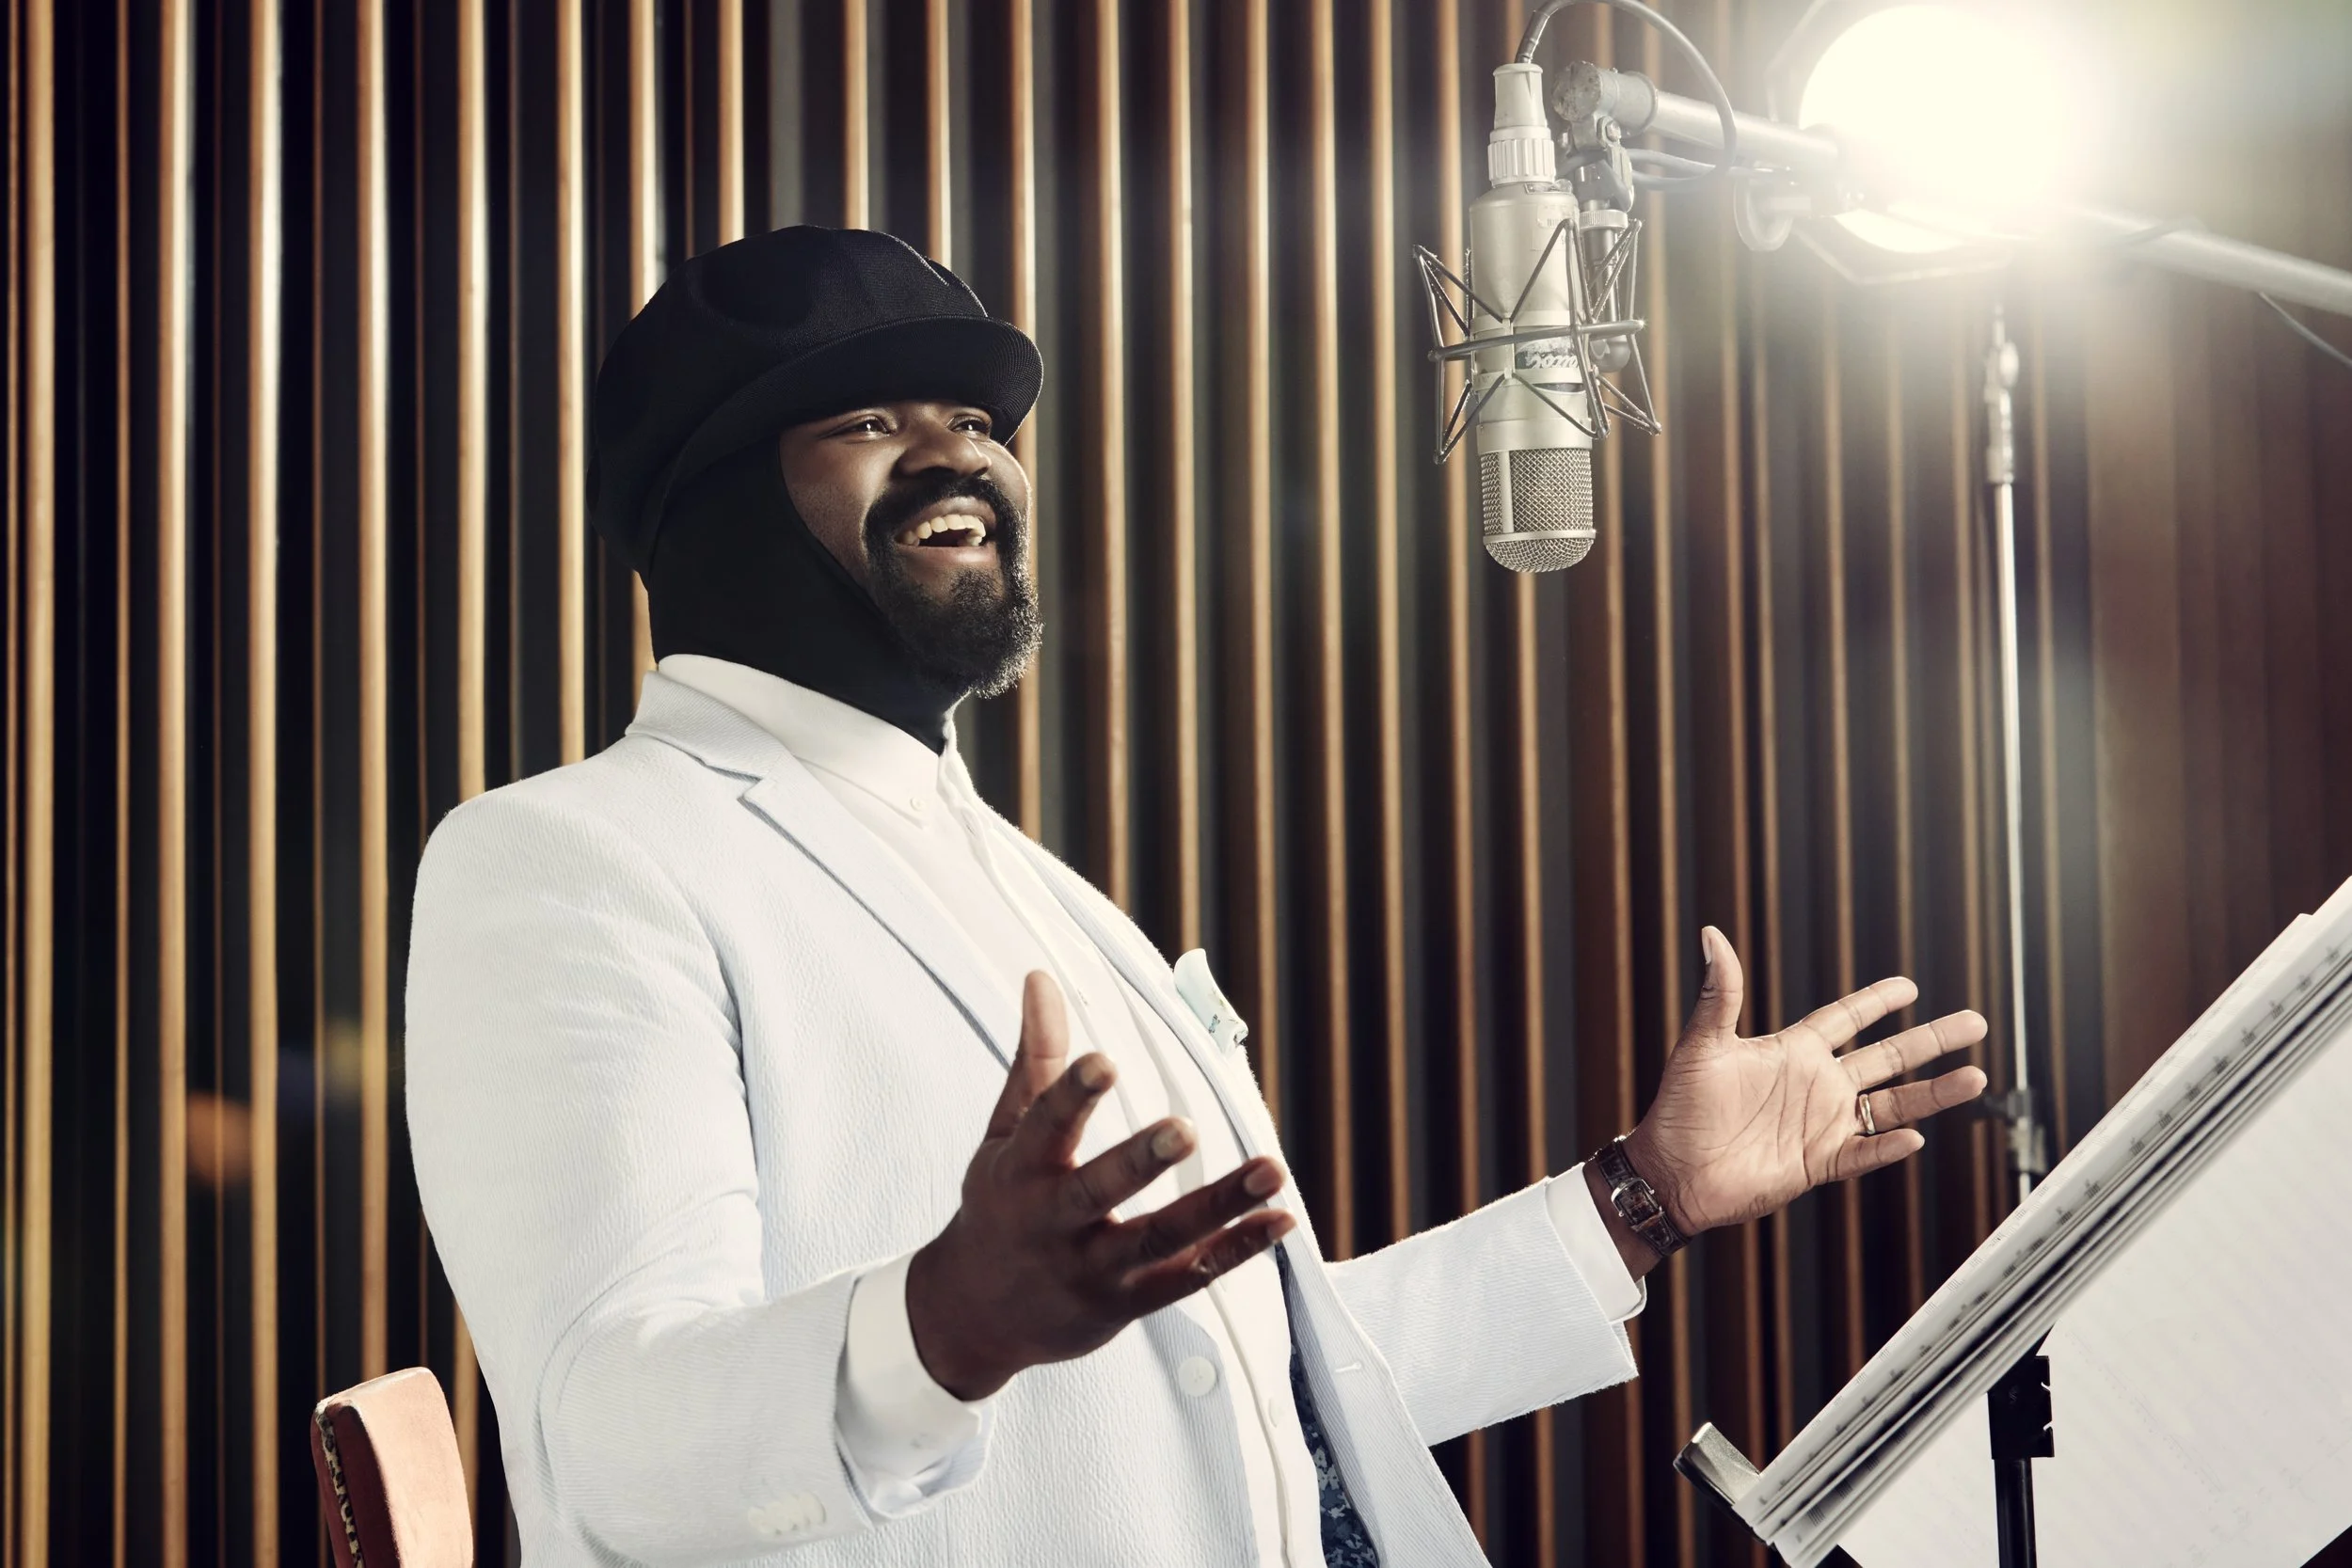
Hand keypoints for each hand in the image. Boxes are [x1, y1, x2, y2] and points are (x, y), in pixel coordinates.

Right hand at [906, 971, 1294, 1400]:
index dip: (1072, 1093)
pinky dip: (1236, 1251)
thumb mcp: (1004, 1134)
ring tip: (1271, 1170)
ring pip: (1159, 1240)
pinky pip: (1187, 1279)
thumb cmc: (998, 1207)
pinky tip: (1280, 1220)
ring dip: (1218, 1206)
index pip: (1044, 1127)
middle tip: (1183, 1129)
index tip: (1104, 1060)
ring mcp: (1092, 1269)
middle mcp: (1053, 1223)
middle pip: (1098, 1191)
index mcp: (1019, 1172)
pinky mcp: (1127, 1302)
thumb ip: (1036, 1059)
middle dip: (1140, 1161)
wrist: (975, 1316)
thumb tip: (1041, 978)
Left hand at [1614, 927, 1987, 1247]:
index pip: (1844, 1019)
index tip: (1909, 987)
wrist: (1670, 1171)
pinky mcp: (1817, 1163)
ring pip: (1891, 1106)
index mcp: (1792, 1052)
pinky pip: (1862, 1154)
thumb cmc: (1679, 1108)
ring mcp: (1821, 1125)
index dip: (1875, 1002)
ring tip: (1977, 1078)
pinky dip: (1886, 1147)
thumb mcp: (1701, 1045)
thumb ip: (1719, 994)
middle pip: (1887, 1059)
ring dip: (1932, 1094)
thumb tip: (1712, 935)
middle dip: (1931, 1041)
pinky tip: (1913, 1137)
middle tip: (1975, 1023)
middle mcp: (1816, 1085)